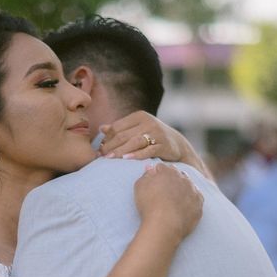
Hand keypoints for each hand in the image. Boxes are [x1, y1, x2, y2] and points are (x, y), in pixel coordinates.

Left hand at [99, 111, 214, 180]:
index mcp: (139, 116)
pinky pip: (148, 150)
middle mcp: (148, 122)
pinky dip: (136, 155)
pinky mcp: (163, 144)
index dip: (106, 138)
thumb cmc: (152, 137)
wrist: (177, 145)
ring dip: (120, 151)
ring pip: (133, 142)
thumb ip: (120, 128)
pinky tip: (127, 159)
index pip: (117, 127)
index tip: (99, 149)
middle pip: (123, 135)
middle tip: (101, 156)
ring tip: (110, 158)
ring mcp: (157, 133)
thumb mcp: (137, 129)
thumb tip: (101, 128)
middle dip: (110, 146)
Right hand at [134, 163, 203, 240]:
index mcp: (168, 172)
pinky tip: (184, 207)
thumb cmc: (149, 205)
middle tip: (164, 190)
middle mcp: (183, 179)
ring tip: (174, 199)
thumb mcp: (140, 187)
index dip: (158, 173)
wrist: (164, 225)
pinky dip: (191, 201)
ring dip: (183, 189)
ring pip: (189, 186)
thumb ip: (146, 175)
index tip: (154, 180)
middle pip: (178, 175)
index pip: (163, 167)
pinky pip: (197, 199)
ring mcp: (193, 191)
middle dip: (172, 179)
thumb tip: (150, 168)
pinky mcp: (199, 204)